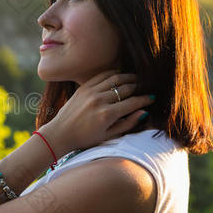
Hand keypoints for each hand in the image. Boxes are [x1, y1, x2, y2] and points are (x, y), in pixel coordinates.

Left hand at [38, 69, 154, 157]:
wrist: (60, 133)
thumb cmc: (85, 138)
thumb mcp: (109, 135)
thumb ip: (128, 123)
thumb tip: (144, 111)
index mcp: (107, 114)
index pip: (133, 102)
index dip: (146, 100)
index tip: (152, 98)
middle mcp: (99, 100)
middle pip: (127, 88)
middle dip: (139, 88)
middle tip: (146, 88)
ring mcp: (90, 92)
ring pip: (116, 79)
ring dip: (129, 77)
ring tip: (137, 80)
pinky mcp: (83, 87)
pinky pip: (102, 76)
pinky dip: (113, 74)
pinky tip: (120, 76)